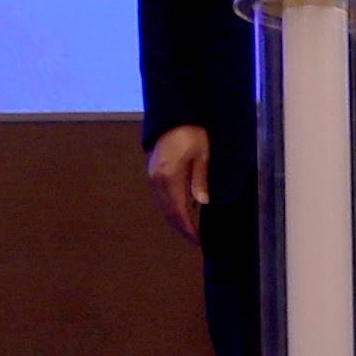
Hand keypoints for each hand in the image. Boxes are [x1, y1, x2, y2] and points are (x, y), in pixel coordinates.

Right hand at [143, 125, 209, 239]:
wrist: (174, 114)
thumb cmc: (192, 132)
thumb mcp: (202, 155)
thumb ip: (200, 180)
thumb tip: (201, 203)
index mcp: (169, 177)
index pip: (178, 211)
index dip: (187, 228)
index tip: (197, 240)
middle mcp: (156, 180)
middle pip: (168, 212)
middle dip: (181, 227)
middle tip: (194, 239)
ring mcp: (152, 176)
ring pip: (163, 205)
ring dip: (175, 218)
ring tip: (189, 228)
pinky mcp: (153, 172)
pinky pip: (161, 196)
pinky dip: (170, 207)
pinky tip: (182, 210)